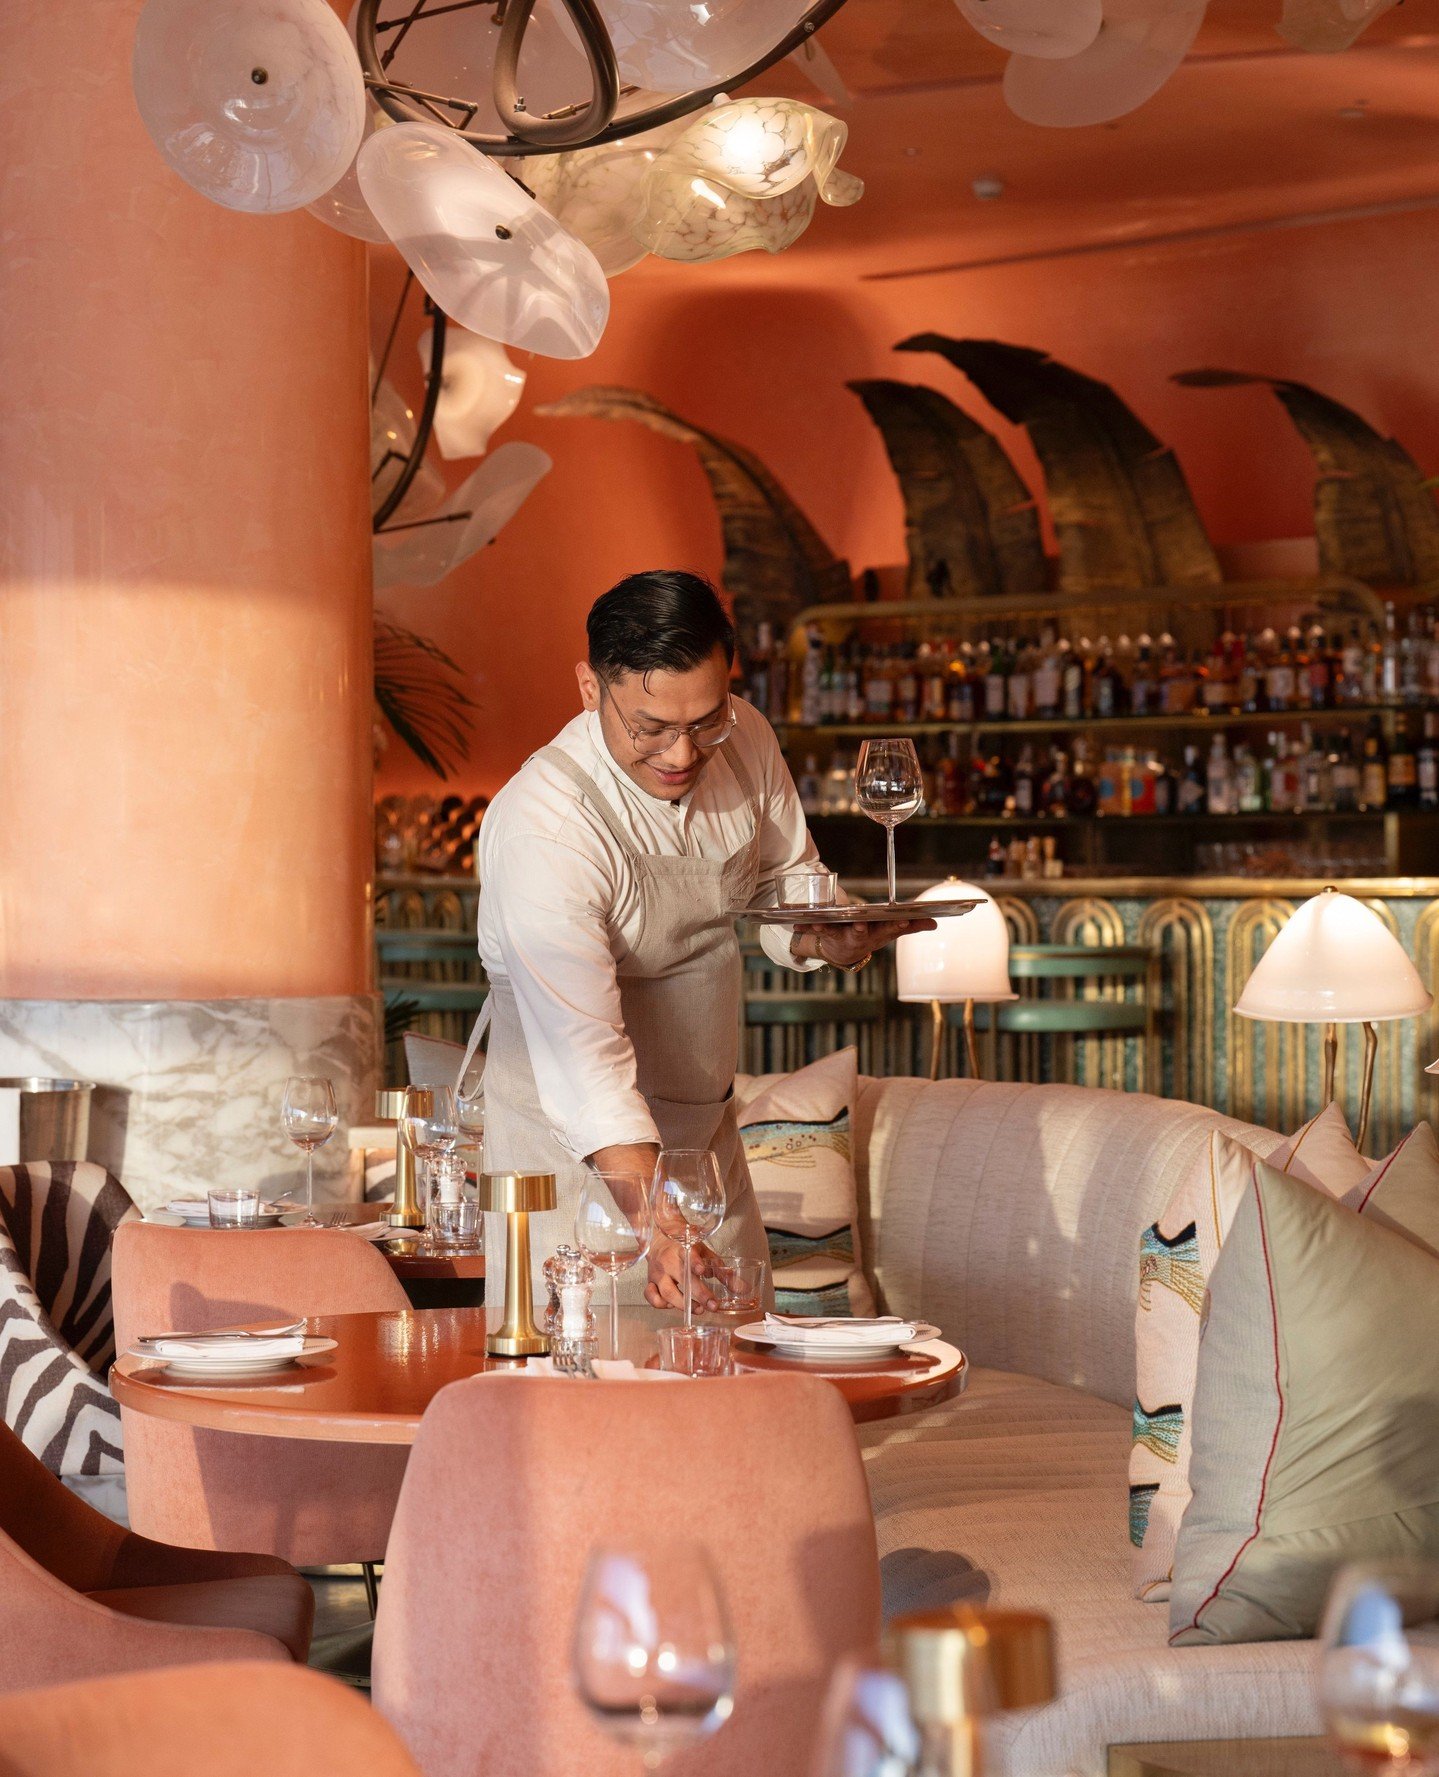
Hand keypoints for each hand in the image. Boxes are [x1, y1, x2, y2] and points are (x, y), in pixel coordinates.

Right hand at [645, 1233, 719, 1310]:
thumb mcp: (704, 1253)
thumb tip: (742, 1288)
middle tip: (713, 1305)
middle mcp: (668, 1260)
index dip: (694, 1262)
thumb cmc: (685, 1246)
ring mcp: (658, 1272)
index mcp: (683, 1248)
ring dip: (683, 1304)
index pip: (688, 1254)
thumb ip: (721, 1270)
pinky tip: (673, 1305)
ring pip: (667, 1292)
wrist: (660, 1238)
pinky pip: (651, 1296)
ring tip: (699, 1310)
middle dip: (698, 1294)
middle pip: (682, 1279)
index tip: (702, 1270)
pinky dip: (661, 1304)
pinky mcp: (650, 1280)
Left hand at [790, 918, 935, 970]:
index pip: (890, 929)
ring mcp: (842, 937)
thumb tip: (934, 921)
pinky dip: (807, 926)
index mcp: (878, 933)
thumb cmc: (869, 935)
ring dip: (828, 928)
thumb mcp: (889, 931)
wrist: (842, 952)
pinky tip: (797, 923)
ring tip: (819, 922)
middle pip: (862, 933)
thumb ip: (911, 926)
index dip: (896, 926)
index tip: (901, 922)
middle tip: (860, 925)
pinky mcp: (826, 934)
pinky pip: (815, 929)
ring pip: (836, 932)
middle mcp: (860, 937)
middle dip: (861, 930)